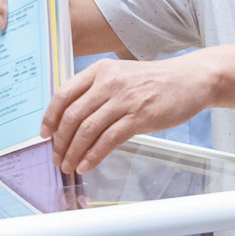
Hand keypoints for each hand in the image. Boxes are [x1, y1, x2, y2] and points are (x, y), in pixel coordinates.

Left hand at [42, 55, 213, 173]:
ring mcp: (124, 99)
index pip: (63, 94)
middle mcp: (108, 82)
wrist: (189, 80)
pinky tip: (87, 164)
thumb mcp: (120, 76)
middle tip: (57, 157)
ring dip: (74, 151)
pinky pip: (109, 139)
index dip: (50, 117)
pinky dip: (94, 155)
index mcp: (99, 71)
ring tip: (69, 165)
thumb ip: (96, 91)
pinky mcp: (139, 116)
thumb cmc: (154, 81)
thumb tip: (72, 119)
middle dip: (60, 141)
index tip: (45, 134)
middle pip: (72, 116)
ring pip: (88, 129)